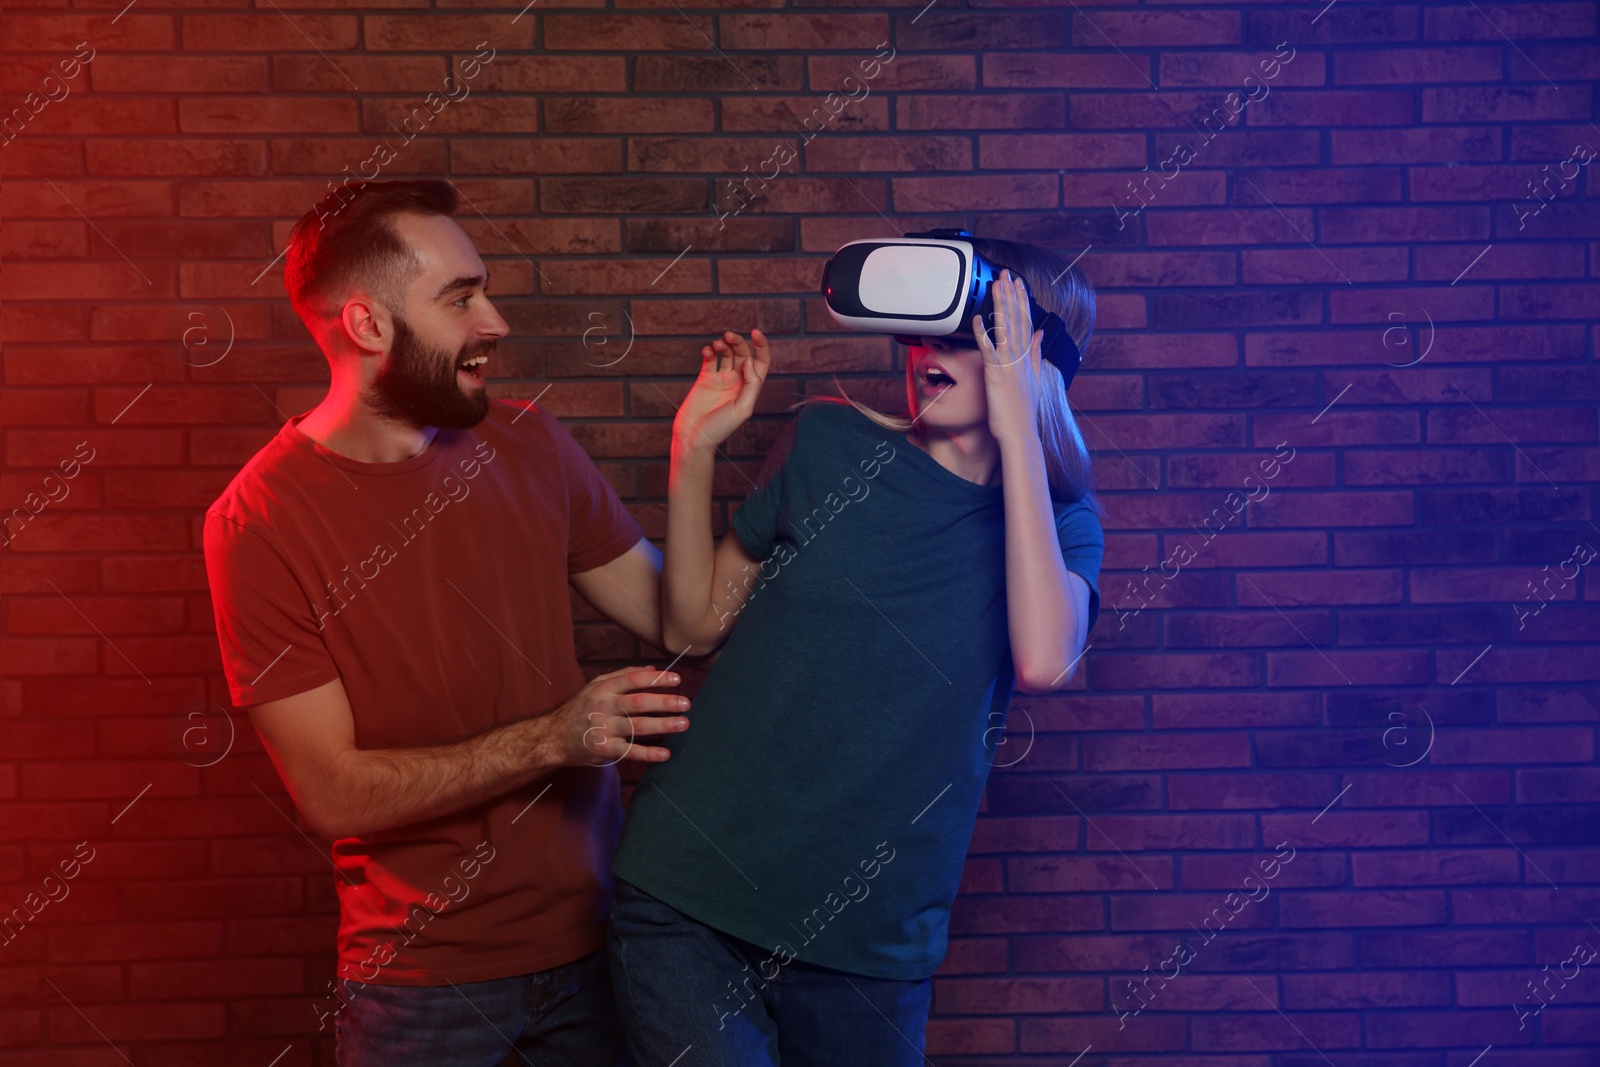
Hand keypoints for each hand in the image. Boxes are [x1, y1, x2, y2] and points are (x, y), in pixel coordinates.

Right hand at [541, 666, 689, 766]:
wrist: (554, 736)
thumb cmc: (580, 708)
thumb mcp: (596, 686)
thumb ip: (624, 675)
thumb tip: (653, 668)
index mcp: (604, 688)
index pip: (633, 680)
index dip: (656, 679)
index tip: (677, 679)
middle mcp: (604, 706)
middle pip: (638, 703)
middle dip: (664, 702)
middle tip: (686, 703)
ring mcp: (604, 729)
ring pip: (637, 726)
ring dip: (663, 725)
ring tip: (683, 723)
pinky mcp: (604, 749)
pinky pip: (630, 751)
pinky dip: (648, 753)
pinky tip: (666, 753)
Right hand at [674, 329, 770, 453]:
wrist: (694, 438)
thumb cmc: (720, 429)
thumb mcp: (742, 409)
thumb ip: (751, 384)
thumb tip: (749, 361)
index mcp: (750, 389)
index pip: (760, 362)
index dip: (761, 345)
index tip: (755, 332)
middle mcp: (737, 382)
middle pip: (742, 354)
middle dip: (737, 342)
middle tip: (728, 336)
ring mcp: (720, 380)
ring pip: (725, 354)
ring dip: (723, 344)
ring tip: (717, 344)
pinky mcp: (704, 379)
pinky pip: (709, 360)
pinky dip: (708, 351)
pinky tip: (707, 350)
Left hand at [975, 270, 1044, 445]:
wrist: (1020, 435)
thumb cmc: (1023, 412)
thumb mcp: (1035, 379)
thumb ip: (1036, 354)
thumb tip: (1041, 333)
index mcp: (1028, 358)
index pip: (1026, 323)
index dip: (1022, 302)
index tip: (1019, 284)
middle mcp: (1020, 359)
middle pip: (1016, 321)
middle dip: (1011, 296)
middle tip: (1006, 275)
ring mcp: (1009, 366)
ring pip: (1005, 330)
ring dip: (1000, 306)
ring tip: (996, 286)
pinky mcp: (996, 376)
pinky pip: (988, 351)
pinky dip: (983, 334)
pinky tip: (977, 320)